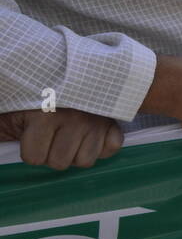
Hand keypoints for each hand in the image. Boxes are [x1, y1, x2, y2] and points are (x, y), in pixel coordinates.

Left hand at [0, 108, 122, 170]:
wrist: (66, 75)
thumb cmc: (35, 98)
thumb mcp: (13, 111)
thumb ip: (3, 128)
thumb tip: (0, 144)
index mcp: (45, 116)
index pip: (34, 158)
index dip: (31, 151)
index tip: (32, 136)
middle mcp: (74, 120)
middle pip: (60, 163)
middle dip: (53, 155)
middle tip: (52, 138)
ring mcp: (97, 123)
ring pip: (85, 161)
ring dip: (76, 154)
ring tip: (71, 137)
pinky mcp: (114, 124)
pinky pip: (111, 149)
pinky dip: (102, 147)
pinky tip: (91, 136)